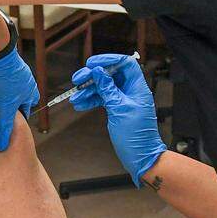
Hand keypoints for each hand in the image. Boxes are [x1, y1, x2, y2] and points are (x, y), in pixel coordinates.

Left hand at [0, 48, 39, 150]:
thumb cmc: (6, 78)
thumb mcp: (5, 106)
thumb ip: (4, 126)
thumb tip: (2, 145)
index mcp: (31, 92)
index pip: (26, 111)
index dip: (16, 119)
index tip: (7, 125)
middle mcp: (26, 84)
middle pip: (17, 102)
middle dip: (7, 109)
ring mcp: (15, 75)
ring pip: (7, 93)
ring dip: (0, 98)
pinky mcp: (3, 69)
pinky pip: (0, 83)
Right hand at [70, 54, 165, 186]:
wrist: (141, 157)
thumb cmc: (136, 136)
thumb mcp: (119, 109)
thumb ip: (108, 89)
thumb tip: (98, 72)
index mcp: (138, 88)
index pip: (125, 64)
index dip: (109, 60)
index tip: (92, 64)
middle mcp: (131, 91)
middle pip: (110, 74)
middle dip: (93, 76)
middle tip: (77, 80)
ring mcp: (124, 100)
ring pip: (104, 87)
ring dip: (89, 90)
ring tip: (75, 96)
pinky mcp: (117, 109)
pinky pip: (102, 99)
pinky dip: (91, 100)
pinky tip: (79, 104)